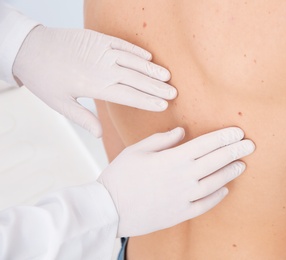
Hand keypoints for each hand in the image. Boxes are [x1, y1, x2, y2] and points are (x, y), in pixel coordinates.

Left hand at [12, 25, 176, 136]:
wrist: (30, 48)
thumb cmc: (45, 79)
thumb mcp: (60, 104)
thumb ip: (83, 118)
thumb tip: (100, 135)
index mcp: (95, 86)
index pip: (128, 95)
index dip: (148, 101)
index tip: (163, 106)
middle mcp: (102, 68)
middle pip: (136, 79)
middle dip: (157, 87)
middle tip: (174, 93)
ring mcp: (102, 51)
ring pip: (133, 61)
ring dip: (152, 69)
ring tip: (168, 77)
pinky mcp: (98, 38)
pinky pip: (122, 44)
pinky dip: (137, 51)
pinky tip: (149, 58)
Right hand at [97, 127, 254, 236]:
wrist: (108, 210)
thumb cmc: (120, 176)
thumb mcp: (137, 150)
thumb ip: (162, 140)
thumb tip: (181, 131)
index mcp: (172, 159)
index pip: (206, 144)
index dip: (224, 137)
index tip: (238, 132)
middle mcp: (183, 177)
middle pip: (216, 161)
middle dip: (235, 151)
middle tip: (251, 145)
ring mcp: (184, 197)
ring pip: (215, 182)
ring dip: (231, 172)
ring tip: (242, 164)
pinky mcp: (180, 213)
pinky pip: (205, 204)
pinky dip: (217, 196)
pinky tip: (225, 189)